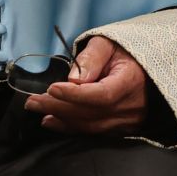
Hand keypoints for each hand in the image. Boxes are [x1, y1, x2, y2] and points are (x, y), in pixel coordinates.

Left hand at [23, 35, 148, 135]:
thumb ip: (92, 56)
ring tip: (38, 109)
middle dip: (58, 107)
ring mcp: (129, 121)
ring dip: (61, 119)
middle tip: (32, 101)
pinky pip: (93, 132)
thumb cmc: (124, 52)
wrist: (144, 68)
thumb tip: (73, 79)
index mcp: (131, 80)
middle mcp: (132, 105)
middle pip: (92, 113)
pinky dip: (70, 127)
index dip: (75, 95)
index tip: (52, 88)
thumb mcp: (108, 42)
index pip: (102, 95)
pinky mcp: (122, 129)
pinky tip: (52, 121)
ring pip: (90, 126)